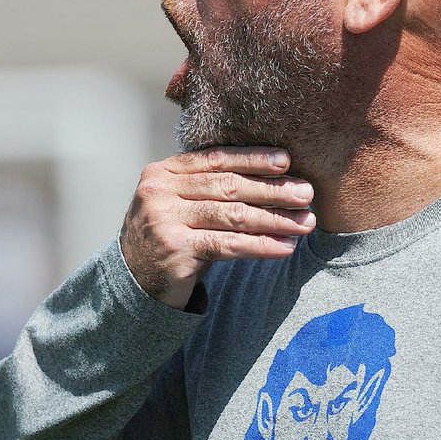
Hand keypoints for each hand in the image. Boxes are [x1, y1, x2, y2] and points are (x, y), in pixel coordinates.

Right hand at [119, 147, 314, 308]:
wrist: (134, 281)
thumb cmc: (170, 237)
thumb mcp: (182, 204)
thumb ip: (211, 188)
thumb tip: (276, 177)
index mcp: (162, 172)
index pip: (216, 159)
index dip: (253, 159)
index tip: (287, 161)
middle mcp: (160, 192)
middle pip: (228, 186)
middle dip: (272, 189)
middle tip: (306, 193)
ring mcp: (164, 220)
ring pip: (232, 215)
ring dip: (274, 219)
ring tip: (304, 223)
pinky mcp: (176, 249)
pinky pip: (228, 245)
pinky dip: (261, 245)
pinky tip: (284, 247)